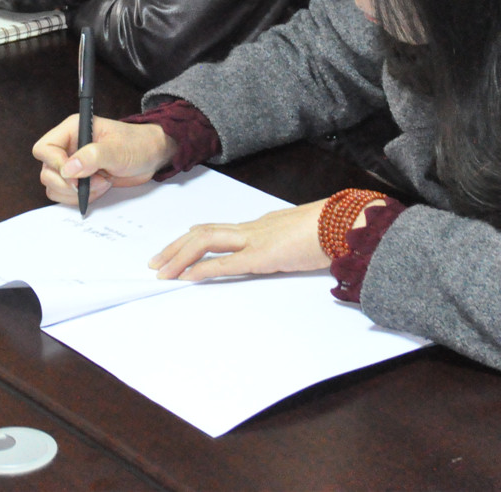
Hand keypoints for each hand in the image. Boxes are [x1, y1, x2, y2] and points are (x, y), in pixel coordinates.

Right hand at [33, 114, 176, 204]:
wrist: (151, 156)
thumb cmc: (137, 145)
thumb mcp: (118, 149)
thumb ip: (93, 156)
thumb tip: (68, 169)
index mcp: (72, 130)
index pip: (45, 148)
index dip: (55, 164)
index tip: (76, 175)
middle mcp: (68, 147)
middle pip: (46, 171)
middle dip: (69, 183)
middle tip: (95, 181)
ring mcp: (72, 164)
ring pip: (54, 186)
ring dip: (76, 193)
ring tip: (101, 183)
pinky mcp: (79, 179)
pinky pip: (65, 195)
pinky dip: (80, 198)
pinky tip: (100, 188)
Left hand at [148, 200, 330, 280]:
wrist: (345, 222)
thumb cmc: (331, 229)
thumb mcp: (302, 237)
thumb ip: (288, 244)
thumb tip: (287, 252)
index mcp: (260, 225)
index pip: (218, 229)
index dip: (192, 238)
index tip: (176, 249)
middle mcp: (252, 229)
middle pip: (202, 232)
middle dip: (175, 247)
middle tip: (155, 261)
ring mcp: (255, 240)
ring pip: (205, 241)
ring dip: (179, 256)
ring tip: (162, 271)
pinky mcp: (263, 256)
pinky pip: (225, 263)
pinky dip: (202, 270)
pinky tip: (186, 278)